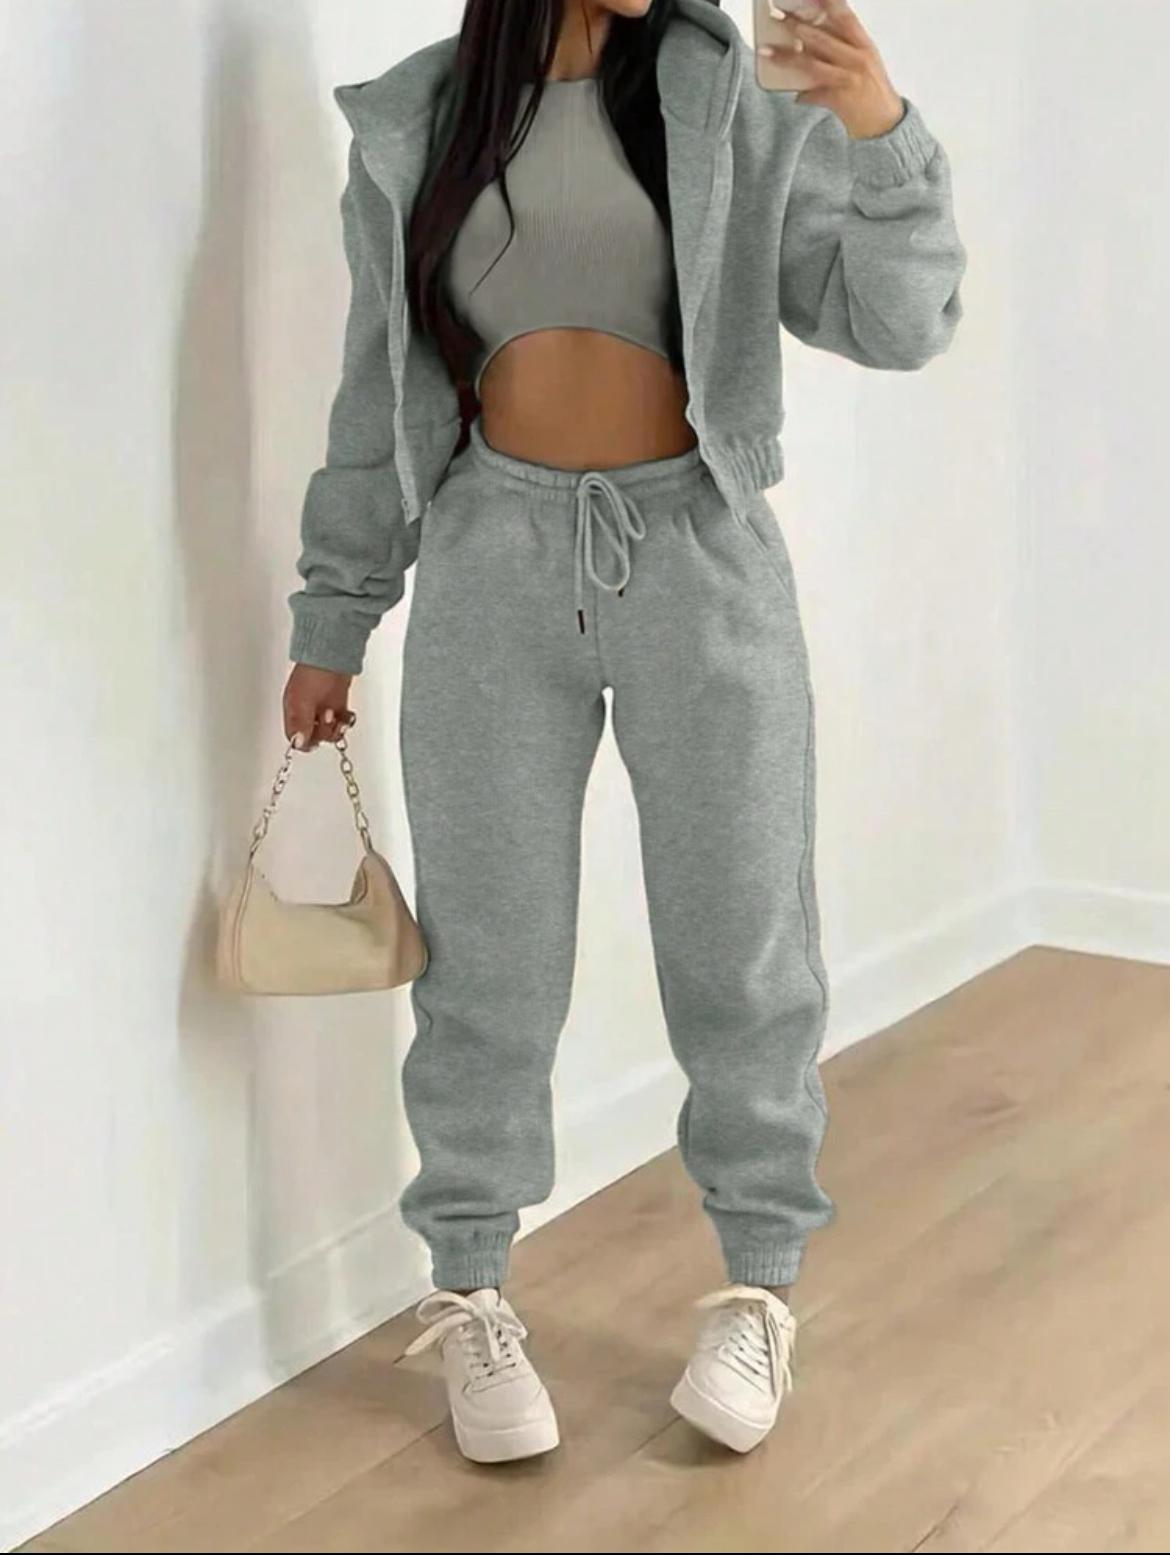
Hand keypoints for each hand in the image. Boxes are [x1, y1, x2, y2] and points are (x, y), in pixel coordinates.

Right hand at [283, 663, 353, 750]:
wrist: (334, 656)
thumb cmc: (315, 672)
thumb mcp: (302, 701)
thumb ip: (300, 723)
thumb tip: (296, 743)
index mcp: (293, 711)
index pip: (295, 738)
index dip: (306, 741)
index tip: (315, 736)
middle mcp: (306, 712)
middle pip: (314, 737)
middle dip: (323, 732)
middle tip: (326, 716)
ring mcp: (322, 708)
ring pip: (328, 731)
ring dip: (335, 727)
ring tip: (336, 713)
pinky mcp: (336, 704)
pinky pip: (340, 722)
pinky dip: (345, 721)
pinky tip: (346, 715)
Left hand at [760, 2, 904, 139]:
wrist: (884, 124)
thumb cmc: (873, 91)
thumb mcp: (865, 62)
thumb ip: (844, 48)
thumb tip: (811, 39)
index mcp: (864, 45)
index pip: (845, 17)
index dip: (828, 3)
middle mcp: (857, 59)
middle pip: (821, 38)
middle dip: (796, 26)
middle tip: (777, 16)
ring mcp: (848, 79)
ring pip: (811, 64)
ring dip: (786, 57)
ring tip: (767, 50)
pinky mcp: (840, 100)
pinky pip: (814, 95)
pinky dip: (803, 95)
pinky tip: (796, 96)